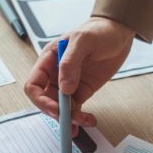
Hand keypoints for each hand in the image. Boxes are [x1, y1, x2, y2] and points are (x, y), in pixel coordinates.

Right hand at [24, 17, 133, 134]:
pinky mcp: (81, 92)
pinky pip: (75, 110)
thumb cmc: (99, 30)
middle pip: (46, 101)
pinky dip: (80, 118)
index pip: (33, 85)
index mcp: (48, 61)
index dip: (40, 100)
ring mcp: (68, 85)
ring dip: (69, 119)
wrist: (119, 32)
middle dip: (57, 113)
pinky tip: (89, 120)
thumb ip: (70, 63)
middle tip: (71, 120)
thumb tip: (64, 88)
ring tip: (82, 121)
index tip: (55, 109)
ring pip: (61, 109)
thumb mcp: (83, 40)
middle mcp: (55, 75)